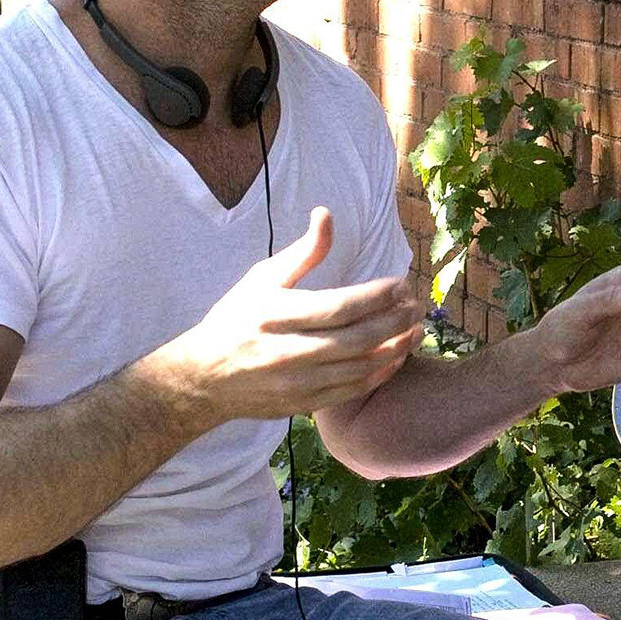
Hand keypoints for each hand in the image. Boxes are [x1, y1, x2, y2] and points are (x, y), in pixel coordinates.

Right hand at [152, 206, 421, 429]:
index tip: (400, 285)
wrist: (203, 378)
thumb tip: (326, 214)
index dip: (375, 297)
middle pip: (354, 339)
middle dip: (394, 322)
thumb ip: (302, 253)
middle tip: (417, 307)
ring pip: (358, 368)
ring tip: (416, 330)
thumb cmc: (236, 319)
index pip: (337, 307)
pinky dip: (378, 376)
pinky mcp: (301, 405)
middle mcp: (286, 351)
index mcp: (275, 314)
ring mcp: (294, 383)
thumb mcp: (262, 279)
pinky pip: (350, 392)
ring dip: (394, 349)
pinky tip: (396, 358)